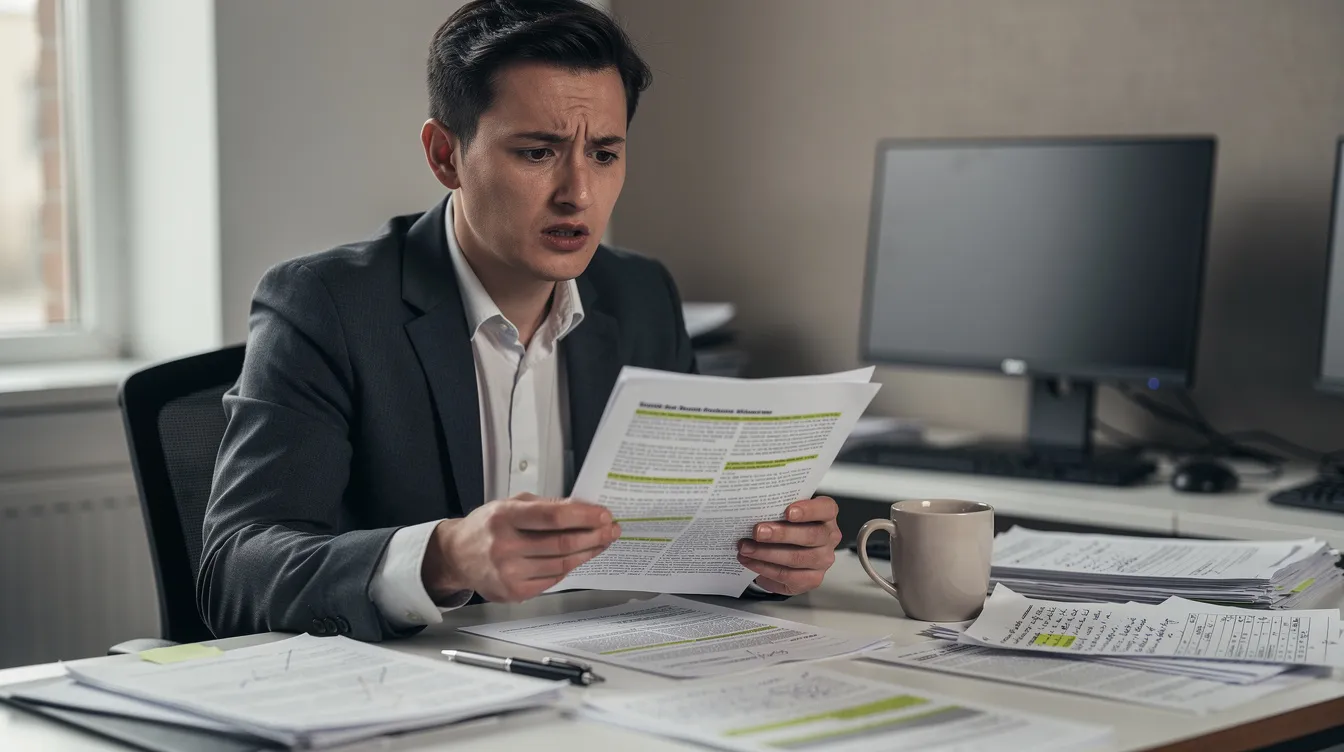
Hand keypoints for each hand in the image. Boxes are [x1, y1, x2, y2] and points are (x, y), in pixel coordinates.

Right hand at [421, 492, 619, 602]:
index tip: (604, 515)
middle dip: (594, 536)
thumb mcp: (511, 504)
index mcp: (504, 517)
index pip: (553, 517)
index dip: (584, 516)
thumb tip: (583, 509)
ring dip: (587, 553)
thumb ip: (546, 506)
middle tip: (611, 530)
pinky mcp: (514, 592)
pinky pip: (553, 580)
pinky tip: (579, 558)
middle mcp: (504, 546)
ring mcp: (509, 573)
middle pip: (562, 543)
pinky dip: (570, 568)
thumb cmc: (487, 527)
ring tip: (601, 543)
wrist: (457, 556)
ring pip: (562, 564)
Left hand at [737, 496, 841, 595]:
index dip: (808, 510)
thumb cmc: (786, 525)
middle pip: (810, 536)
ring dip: (767, 553)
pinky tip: (750, 561)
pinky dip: (765, 568)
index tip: (788, 512)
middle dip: (780, 534)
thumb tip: (753, 507)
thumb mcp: (784, 511)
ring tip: (746, 547)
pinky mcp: (811, 579)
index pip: (826, 508)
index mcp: (826, 515)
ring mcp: (822, 560)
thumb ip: (777, 507)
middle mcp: (829, 537)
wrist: (787, 551)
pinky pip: (787, 575)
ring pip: (796, 558)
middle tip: (757, 531)